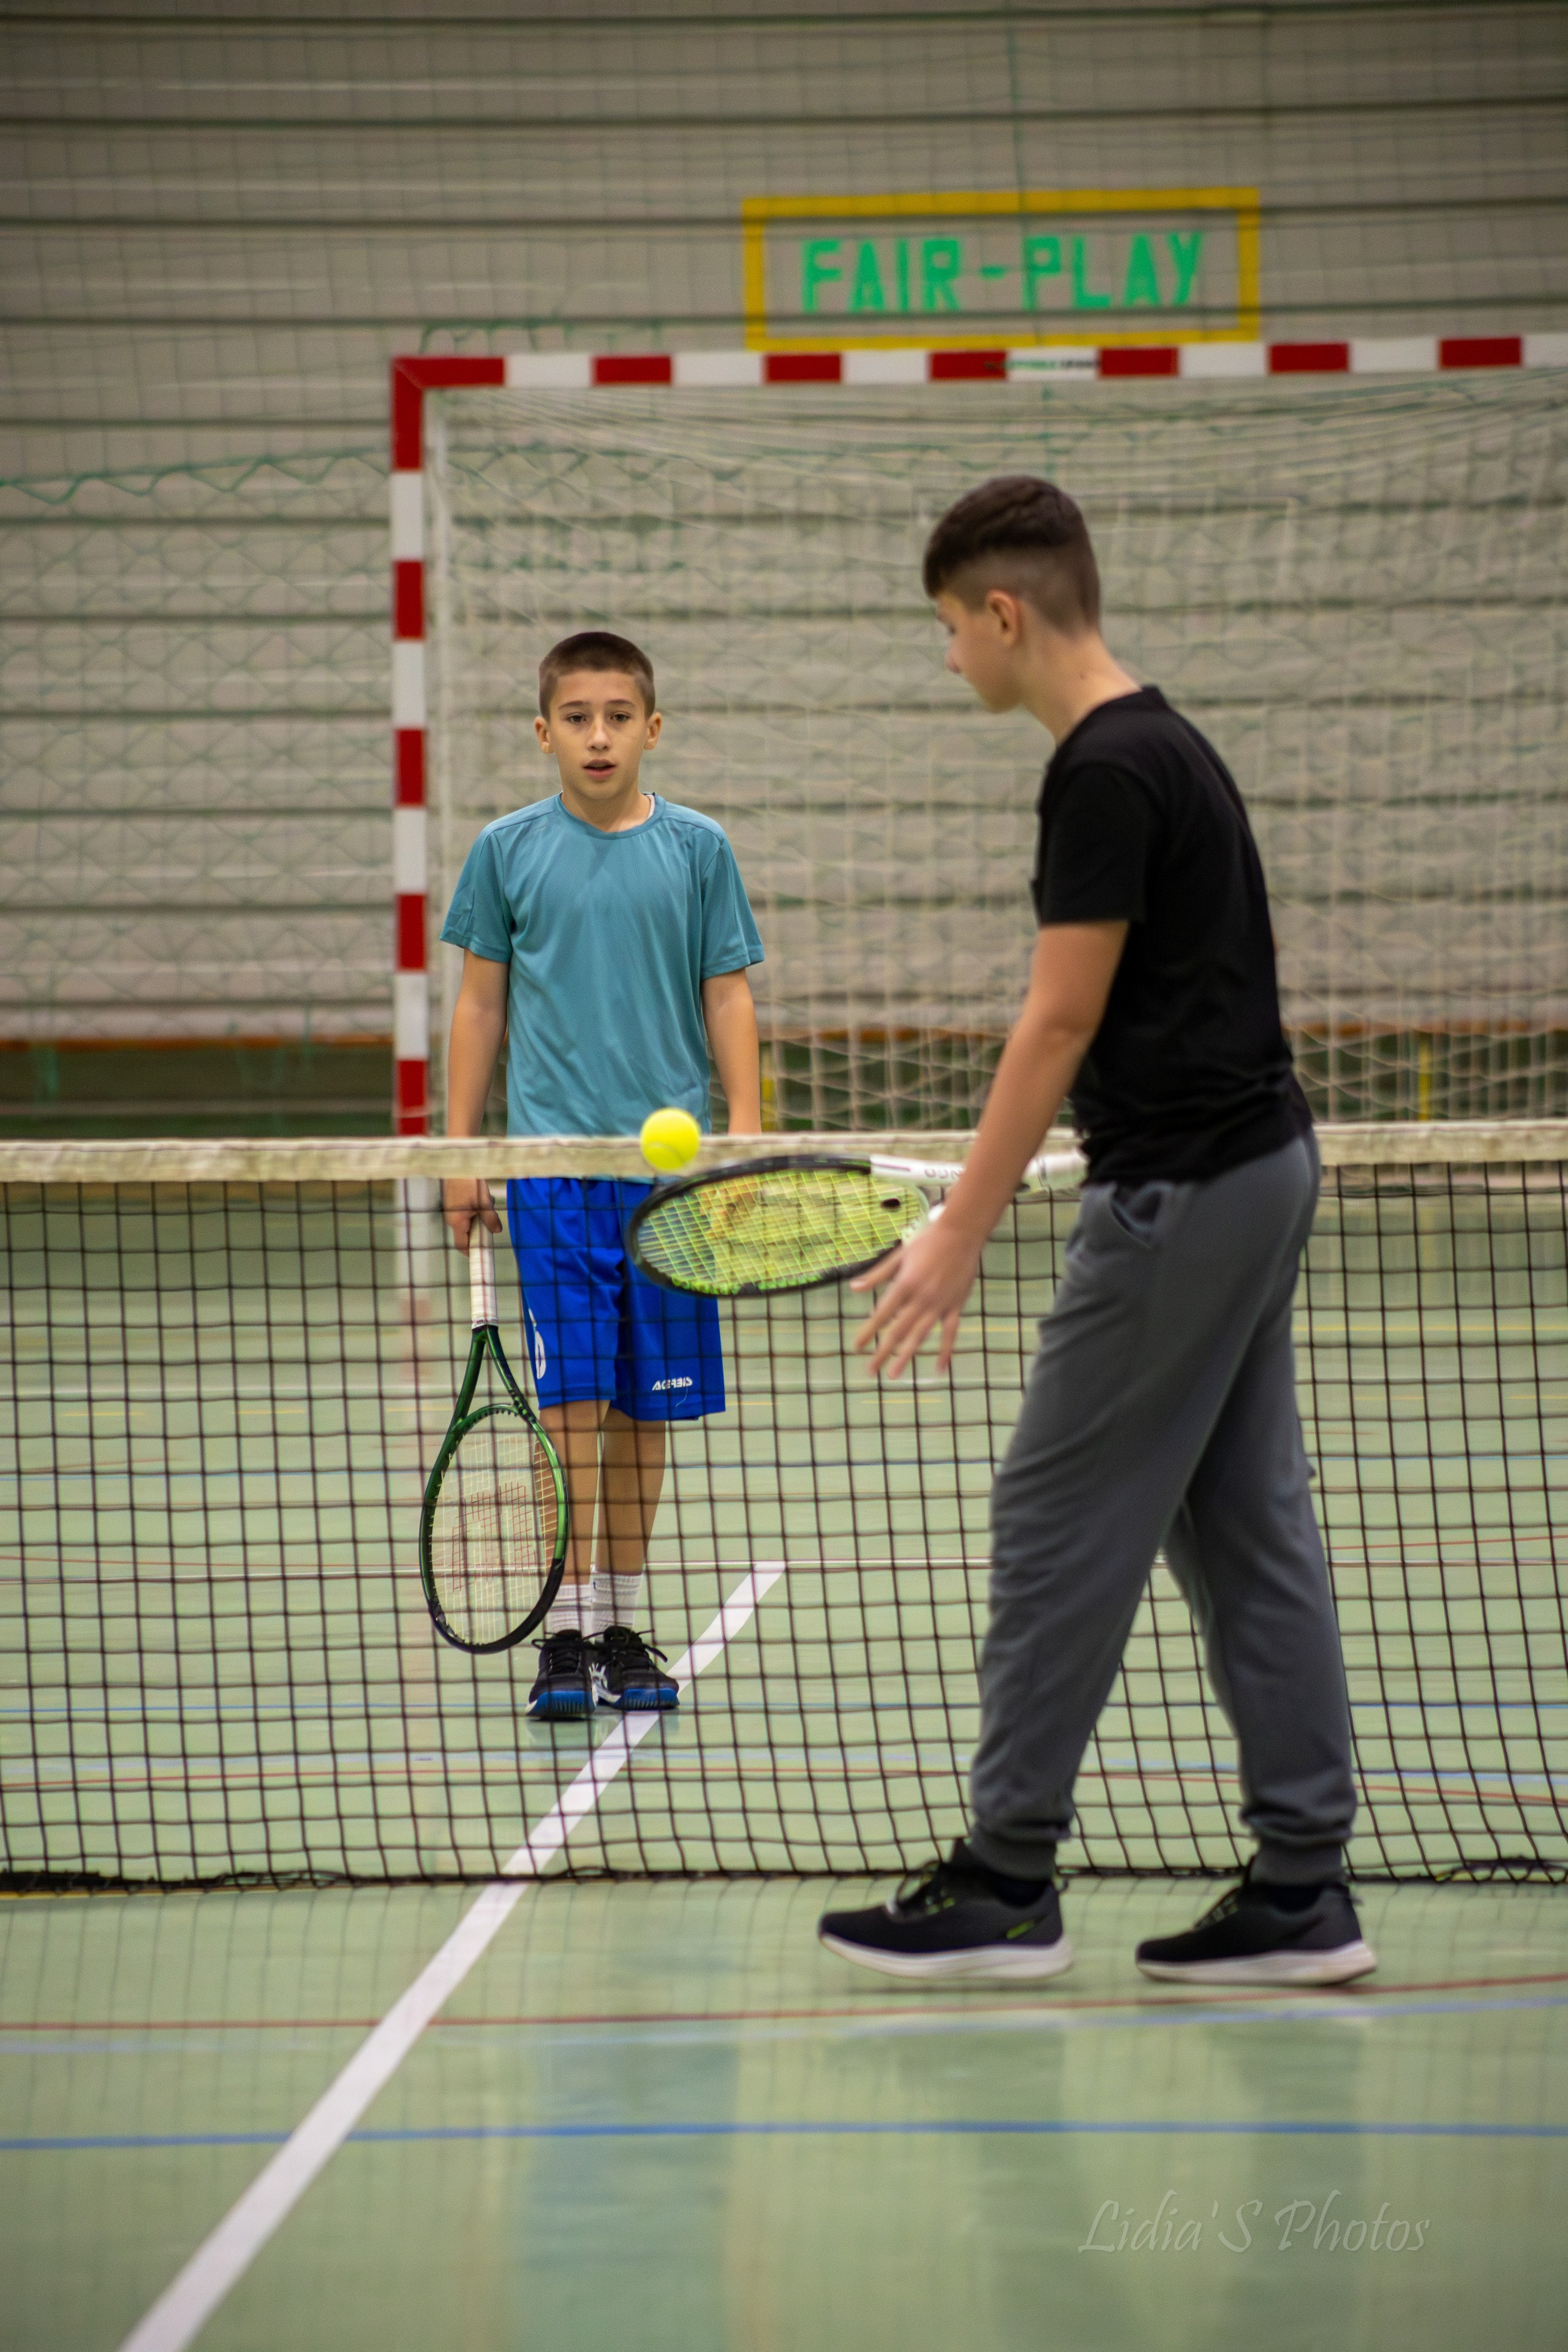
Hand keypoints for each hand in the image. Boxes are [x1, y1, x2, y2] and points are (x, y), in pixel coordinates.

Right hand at [443, 1175, 501, 1252]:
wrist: (459, 1164)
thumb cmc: (469, 1183)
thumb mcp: (484, 1202)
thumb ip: (490, 1219)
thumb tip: (497, 1230)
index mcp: (456, 1222)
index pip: (462, 1245)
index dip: (471, 1252)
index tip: (481, 1254)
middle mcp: (451, 1218)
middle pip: (465, 1233)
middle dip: (479, 1230)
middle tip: (491, 1224)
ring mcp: (450, 1209)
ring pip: (466, 1221)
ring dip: (478, 1218)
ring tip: (487, 1204)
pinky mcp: (452, 1201)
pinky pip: (464, 1212)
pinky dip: (474, 1210)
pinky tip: (482, 1198)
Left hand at [850, 1211, 983, 1378]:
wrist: (961, 1233)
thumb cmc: (927, 1241)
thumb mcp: (898, 1255)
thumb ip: (877, 1275)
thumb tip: (854, 1289)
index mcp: (905, 1283)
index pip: (882, 1313)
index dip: (868, 1330)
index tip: (856, 1346)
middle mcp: (922, 1297)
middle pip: (899, 1330)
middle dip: (883, 1351)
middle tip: (870, 1370)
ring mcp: (940, 1303)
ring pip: (921, 1335)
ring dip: (906, 1355)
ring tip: (894, 1374)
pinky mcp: (956, 1305)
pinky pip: (950, 1332)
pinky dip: (946, 1351)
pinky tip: (940, 1368)